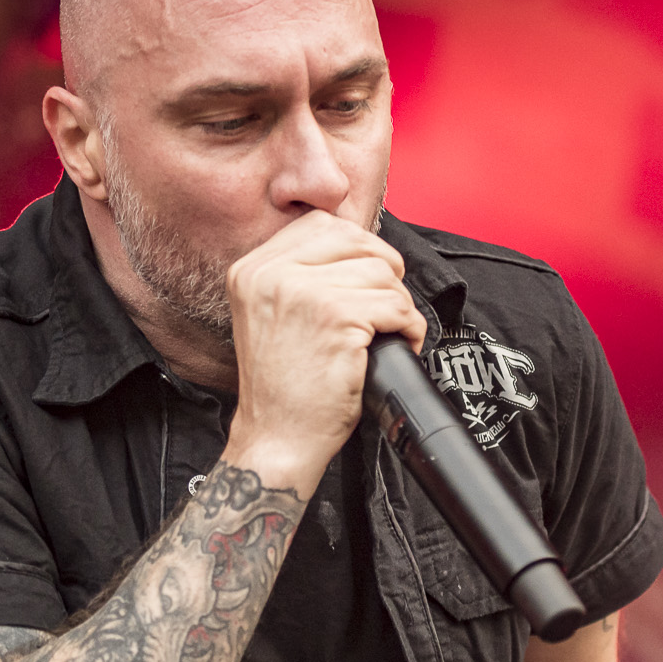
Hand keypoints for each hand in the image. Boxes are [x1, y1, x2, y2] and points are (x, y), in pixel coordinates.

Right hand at [221, 210, 425, 495]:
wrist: (277, 438)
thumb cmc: (284, 386)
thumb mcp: (270, 314)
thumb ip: (299, 275)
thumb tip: (360, 248)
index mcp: (252, 269)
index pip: (321, 224)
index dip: (358, 247)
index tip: (367, 278)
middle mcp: (272, 274)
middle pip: (357, 240)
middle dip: (384, 272)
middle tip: (384, 307)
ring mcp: (304, 293)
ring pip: (382, 273)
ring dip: (398, 305)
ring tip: (385, 334)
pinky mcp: (336, 318)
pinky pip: (397, 305)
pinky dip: (409, 328)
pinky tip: (396, 346)